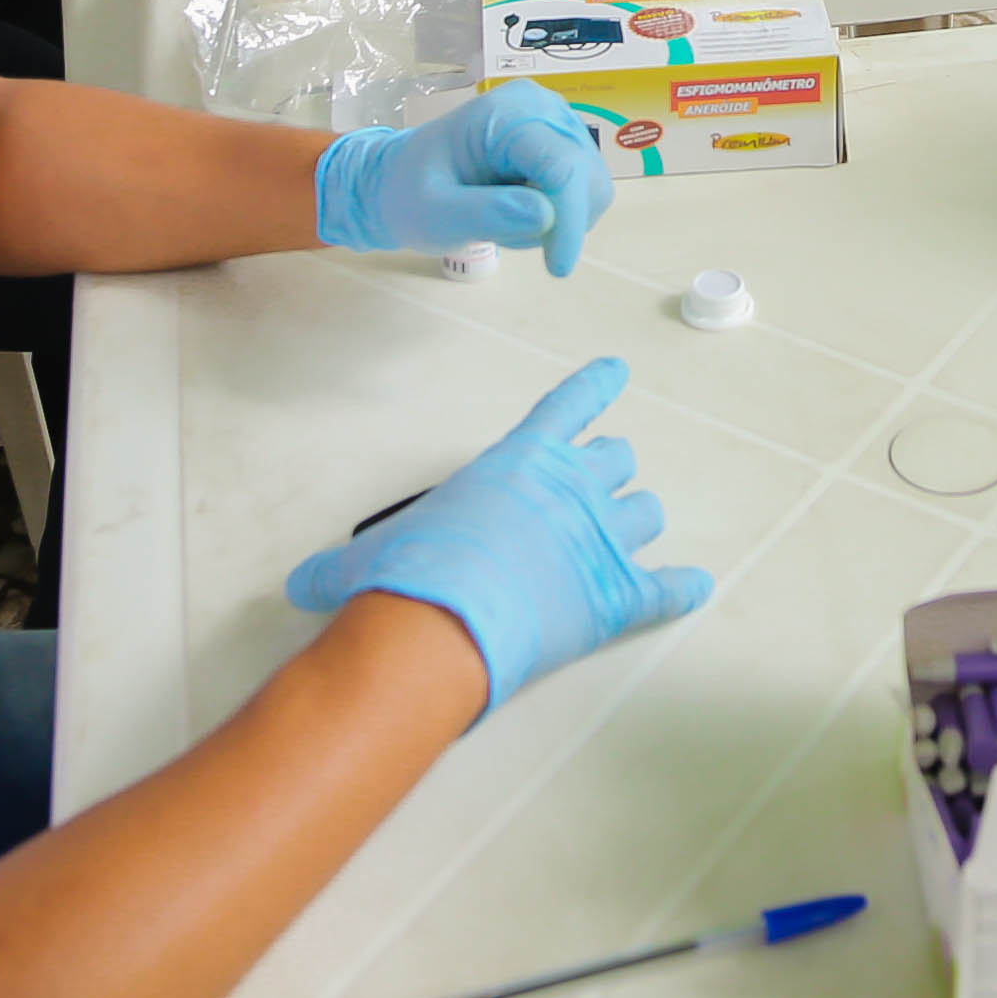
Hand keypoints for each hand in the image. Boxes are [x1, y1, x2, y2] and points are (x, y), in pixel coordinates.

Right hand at [285, 357, 712, 708]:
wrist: (438, 625)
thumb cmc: (403, 577)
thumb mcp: (362, 559)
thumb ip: (340, 566)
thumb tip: (302, 585)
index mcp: (518, 462)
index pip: (568, 407)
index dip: (595, 388)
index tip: (618, 372)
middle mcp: (568, 488)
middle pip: (615, 462)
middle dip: (606, 474)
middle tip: (589, 494)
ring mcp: (598, 540)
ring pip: (645, 514)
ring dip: (635, 524)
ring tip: (622, 539)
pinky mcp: (616, 596)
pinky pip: (664, 587)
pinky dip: (681, 589)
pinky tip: (694, 587)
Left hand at [314, 79, 615, 274]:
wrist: (401, 182)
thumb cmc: (411, 194)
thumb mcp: (435, 213)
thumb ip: (485, 213)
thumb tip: (545, 214)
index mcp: (507, 113)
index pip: (562, 166)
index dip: (569, 219)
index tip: (557, 267)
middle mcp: (543, 108)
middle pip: (585, 177)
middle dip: (558, 220)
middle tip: (502, 233)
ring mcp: (557, 125)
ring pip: (591, 188)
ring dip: (556, 220)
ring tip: (502, 219)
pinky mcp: (563, 146)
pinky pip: (583, 192)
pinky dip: (557, 215)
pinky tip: (516, 211)